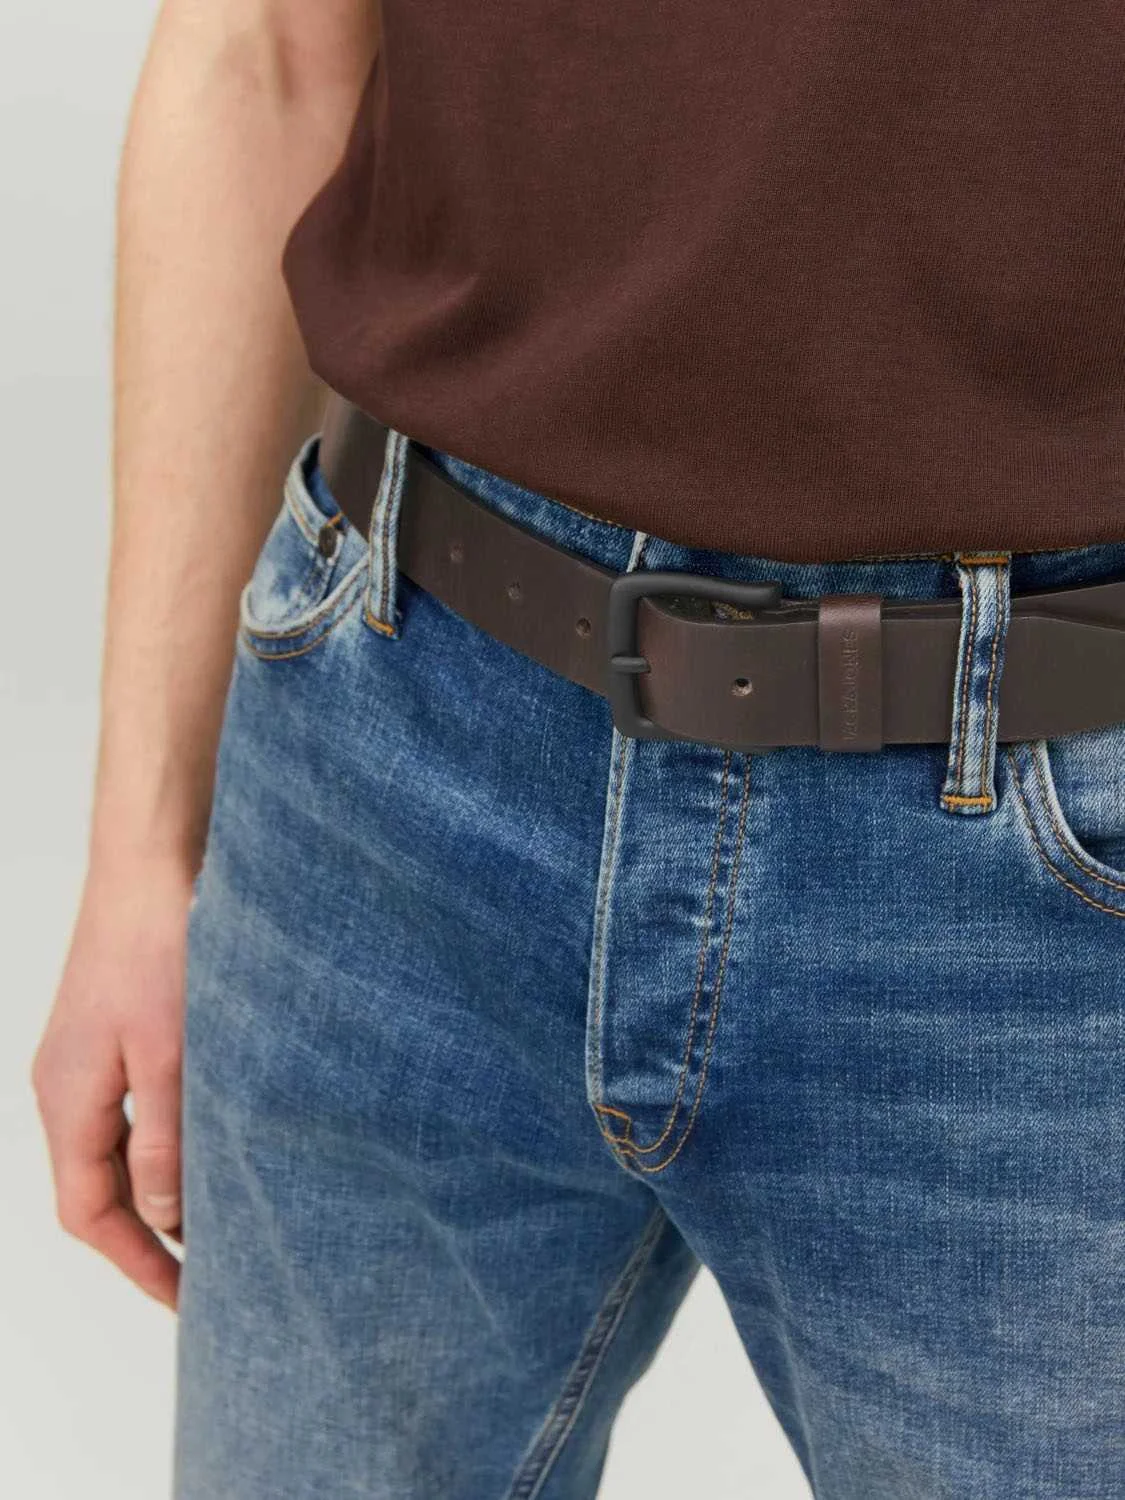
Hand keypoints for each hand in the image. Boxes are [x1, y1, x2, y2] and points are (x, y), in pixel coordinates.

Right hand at [31, 853, 195, 1309]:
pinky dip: (167, 1140)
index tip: (185, 1300)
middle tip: (206, 1273)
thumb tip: (164, 1214)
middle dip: (147, 1237)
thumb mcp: (168, 1052)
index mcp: (67, 1099)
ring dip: (160, 1188)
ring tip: (217, 1218)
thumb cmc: (157, 944)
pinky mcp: (118, 1029)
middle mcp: (67, 1085)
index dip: (137, 1263)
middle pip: (98, 1188)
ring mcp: (89, 1056)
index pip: (90, 1213)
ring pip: (118, 1149)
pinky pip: (133, 1109)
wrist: (151, 859)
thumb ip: (164, 1136)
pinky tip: (210, 1141)